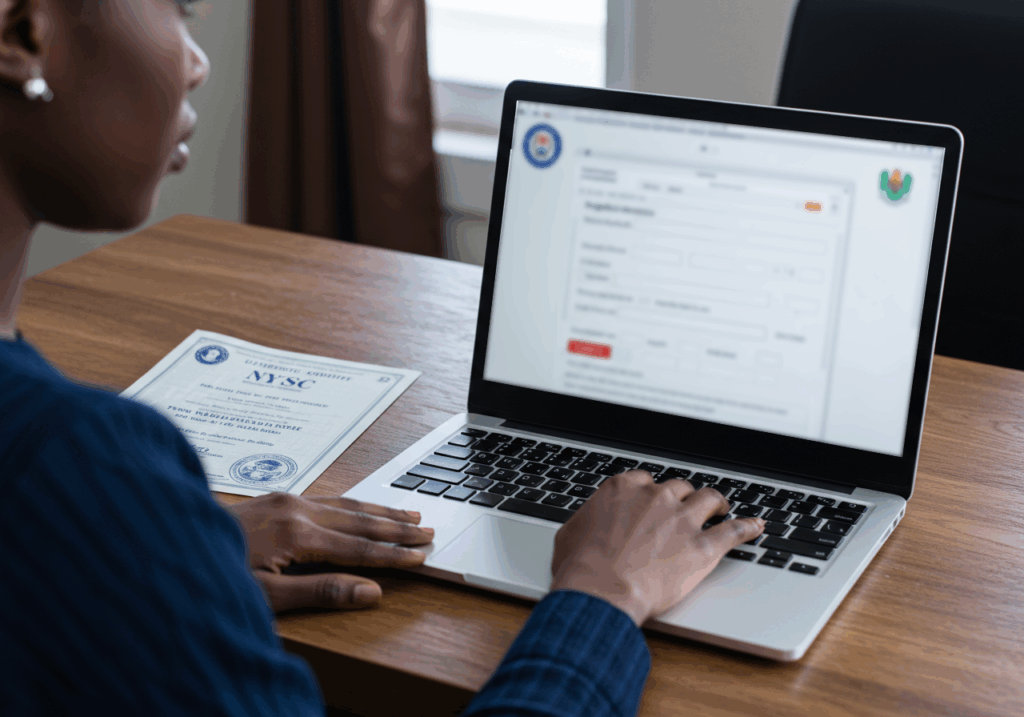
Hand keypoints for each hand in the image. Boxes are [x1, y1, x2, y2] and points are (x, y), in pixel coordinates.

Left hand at [229, 493, 434, 612]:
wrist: (165, 541)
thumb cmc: (212, 576)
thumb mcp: (266, 597)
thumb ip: (322, 592)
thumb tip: (370, 591)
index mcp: (297, 534)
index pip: (359, 548)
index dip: (393, 555)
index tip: (421, 557)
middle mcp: (295, 509)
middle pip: (360, 520)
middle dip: (397, 528)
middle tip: (428, 532)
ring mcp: (284, 499)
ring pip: (346, 504)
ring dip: (381, 511)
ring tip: (410, 514)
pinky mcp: (275, 497)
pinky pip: (328, 497)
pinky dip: (354, 503)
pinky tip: (363, 506)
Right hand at [550, 470, 764, 626]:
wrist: (601, 590)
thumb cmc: (581, 567)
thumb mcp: (569, 533)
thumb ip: (585, 521)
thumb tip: (585, 525)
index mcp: (623, 489)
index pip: (645, 480)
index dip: (651, 493)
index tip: (653, 501)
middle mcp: (655, 497)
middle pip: (679, 487)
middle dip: (683, 497)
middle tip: (686, 507)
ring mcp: (682, 519)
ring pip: (709, 499)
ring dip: (716, 502)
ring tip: (722, 507)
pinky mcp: (703, 546)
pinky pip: (734, 530)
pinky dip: (748, 527)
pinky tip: (756, 526)